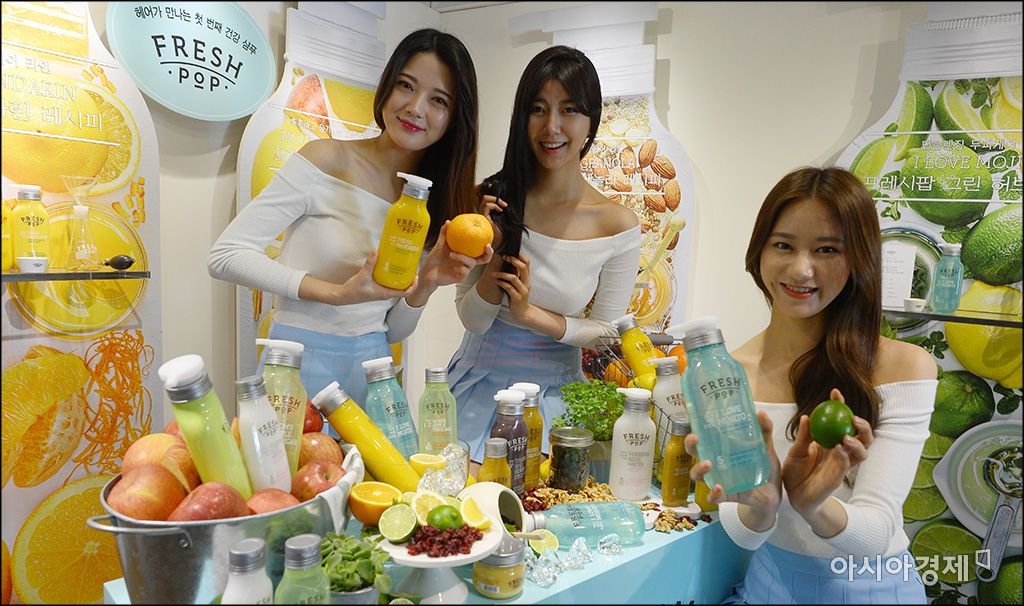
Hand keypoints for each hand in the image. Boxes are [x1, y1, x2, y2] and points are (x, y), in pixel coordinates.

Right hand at [335, 251, 417, 304]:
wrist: (343, 296)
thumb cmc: (354, 290)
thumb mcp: (363, 275)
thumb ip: (370, 263)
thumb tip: (377, 251)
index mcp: (385, 294)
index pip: (405, 293)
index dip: (413, 286)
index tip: (416, 277)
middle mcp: (385, 294)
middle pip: (402, 288)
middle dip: (408, 279)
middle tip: (411, 268)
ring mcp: (381, 292)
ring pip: (395, 286)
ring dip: (400, 278)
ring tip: (403, 266)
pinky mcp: (376, 289)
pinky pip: (388, 283)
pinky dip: (391, 277)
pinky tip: (389, 268)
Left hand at [420, 221, 492, 289]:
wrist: (427, 272)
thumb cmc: (435, 259)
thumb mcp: (439, 245)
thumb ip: (444, 233)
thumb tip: (448, 222)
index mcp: (465, 254)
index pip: (479, 250)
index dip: (487, 246)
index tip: (488, 239)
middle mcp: (466, 262)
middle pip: (484, 259)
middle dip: (489, 254)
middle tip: (487, 246)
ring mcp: (464, 271)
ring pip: (471, 263)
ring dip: (463, 257)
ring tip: (452, 253)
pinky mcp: (460, 278)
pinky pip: (465, 272)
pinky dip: (460, 267)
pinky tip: (453, 265)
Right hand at [479, 194, 506, 247]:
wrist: (500, 242)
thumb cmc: (502, 232)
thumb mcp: (503, 218)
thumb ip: (501, 209)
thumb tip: (504, 201)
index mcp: (485, 212)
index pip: (482, 198)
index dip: (485, 189)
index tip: (493, 186)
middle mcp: (481, 212)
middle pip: (483, 196)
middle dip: (493, 194)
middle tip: (503, 201)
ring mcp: (481, 214)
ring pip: (484, 199)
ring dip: (496, 200)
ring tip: (503, 206)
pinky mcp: (482, 217)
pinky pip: (487, 205)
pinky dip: (495, 206)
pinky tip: (500, 211)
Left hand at [493, 253, 532, 322]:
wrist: (522, 313)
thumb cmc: (517, 297)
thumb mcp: (518, 285)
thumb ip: (515, 276)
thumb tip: (506, 263)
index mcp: (527, 279)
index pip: (527, 263)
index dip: (520, 255)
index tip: (509, 252)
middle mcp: (527, 283)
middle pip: (523, 267)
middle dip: (513, 260)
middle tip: (504, 257)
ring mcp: (523, 291)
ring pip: (513, 277)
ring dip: (502, 274)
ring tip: (494, 274)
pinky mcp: (517, 298)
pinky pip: (509, 287)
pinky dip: (501, 283)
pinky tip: (496, 281)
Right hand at [686, 409, 782, 529]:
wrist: (774, 492)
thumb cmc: (764, 467)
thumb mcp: (766, 446)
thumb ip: (764, 430)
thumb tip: (760, 413)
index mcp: (723, 448)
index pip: (703, 436)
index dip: (694, 425)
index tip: (690, 414)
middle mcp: (716, 462)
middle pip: (695, 453)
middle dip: (690, 445)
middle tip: (695, 438)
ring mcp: (719, 478)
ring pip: (697, 474)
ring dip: (699, 468)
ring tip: (708, 464)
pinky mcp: (727, 494)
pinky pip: (714, 496)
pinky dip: (713, 493)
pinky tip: (718, 488)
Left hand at [782, 388, 873, 518]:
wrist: (794, 494)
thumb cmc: (796, 471)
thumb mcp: (796, 450)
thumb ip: (803, 435)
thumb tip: (805, 416)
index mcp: (831, 440)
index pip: (841, 420)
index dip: (841, 405)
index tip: (835, 392)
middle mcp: (841, 451)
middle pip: (862, 436)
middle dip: (863, 425)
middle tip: (853, 417)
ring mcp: (842, 464)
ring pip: (862, 452)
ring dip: (858, 442)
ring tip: (847, 436)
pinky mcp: (838, 477)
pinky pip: (846, 466)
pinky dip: (845, 456)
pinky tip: (839, 449)